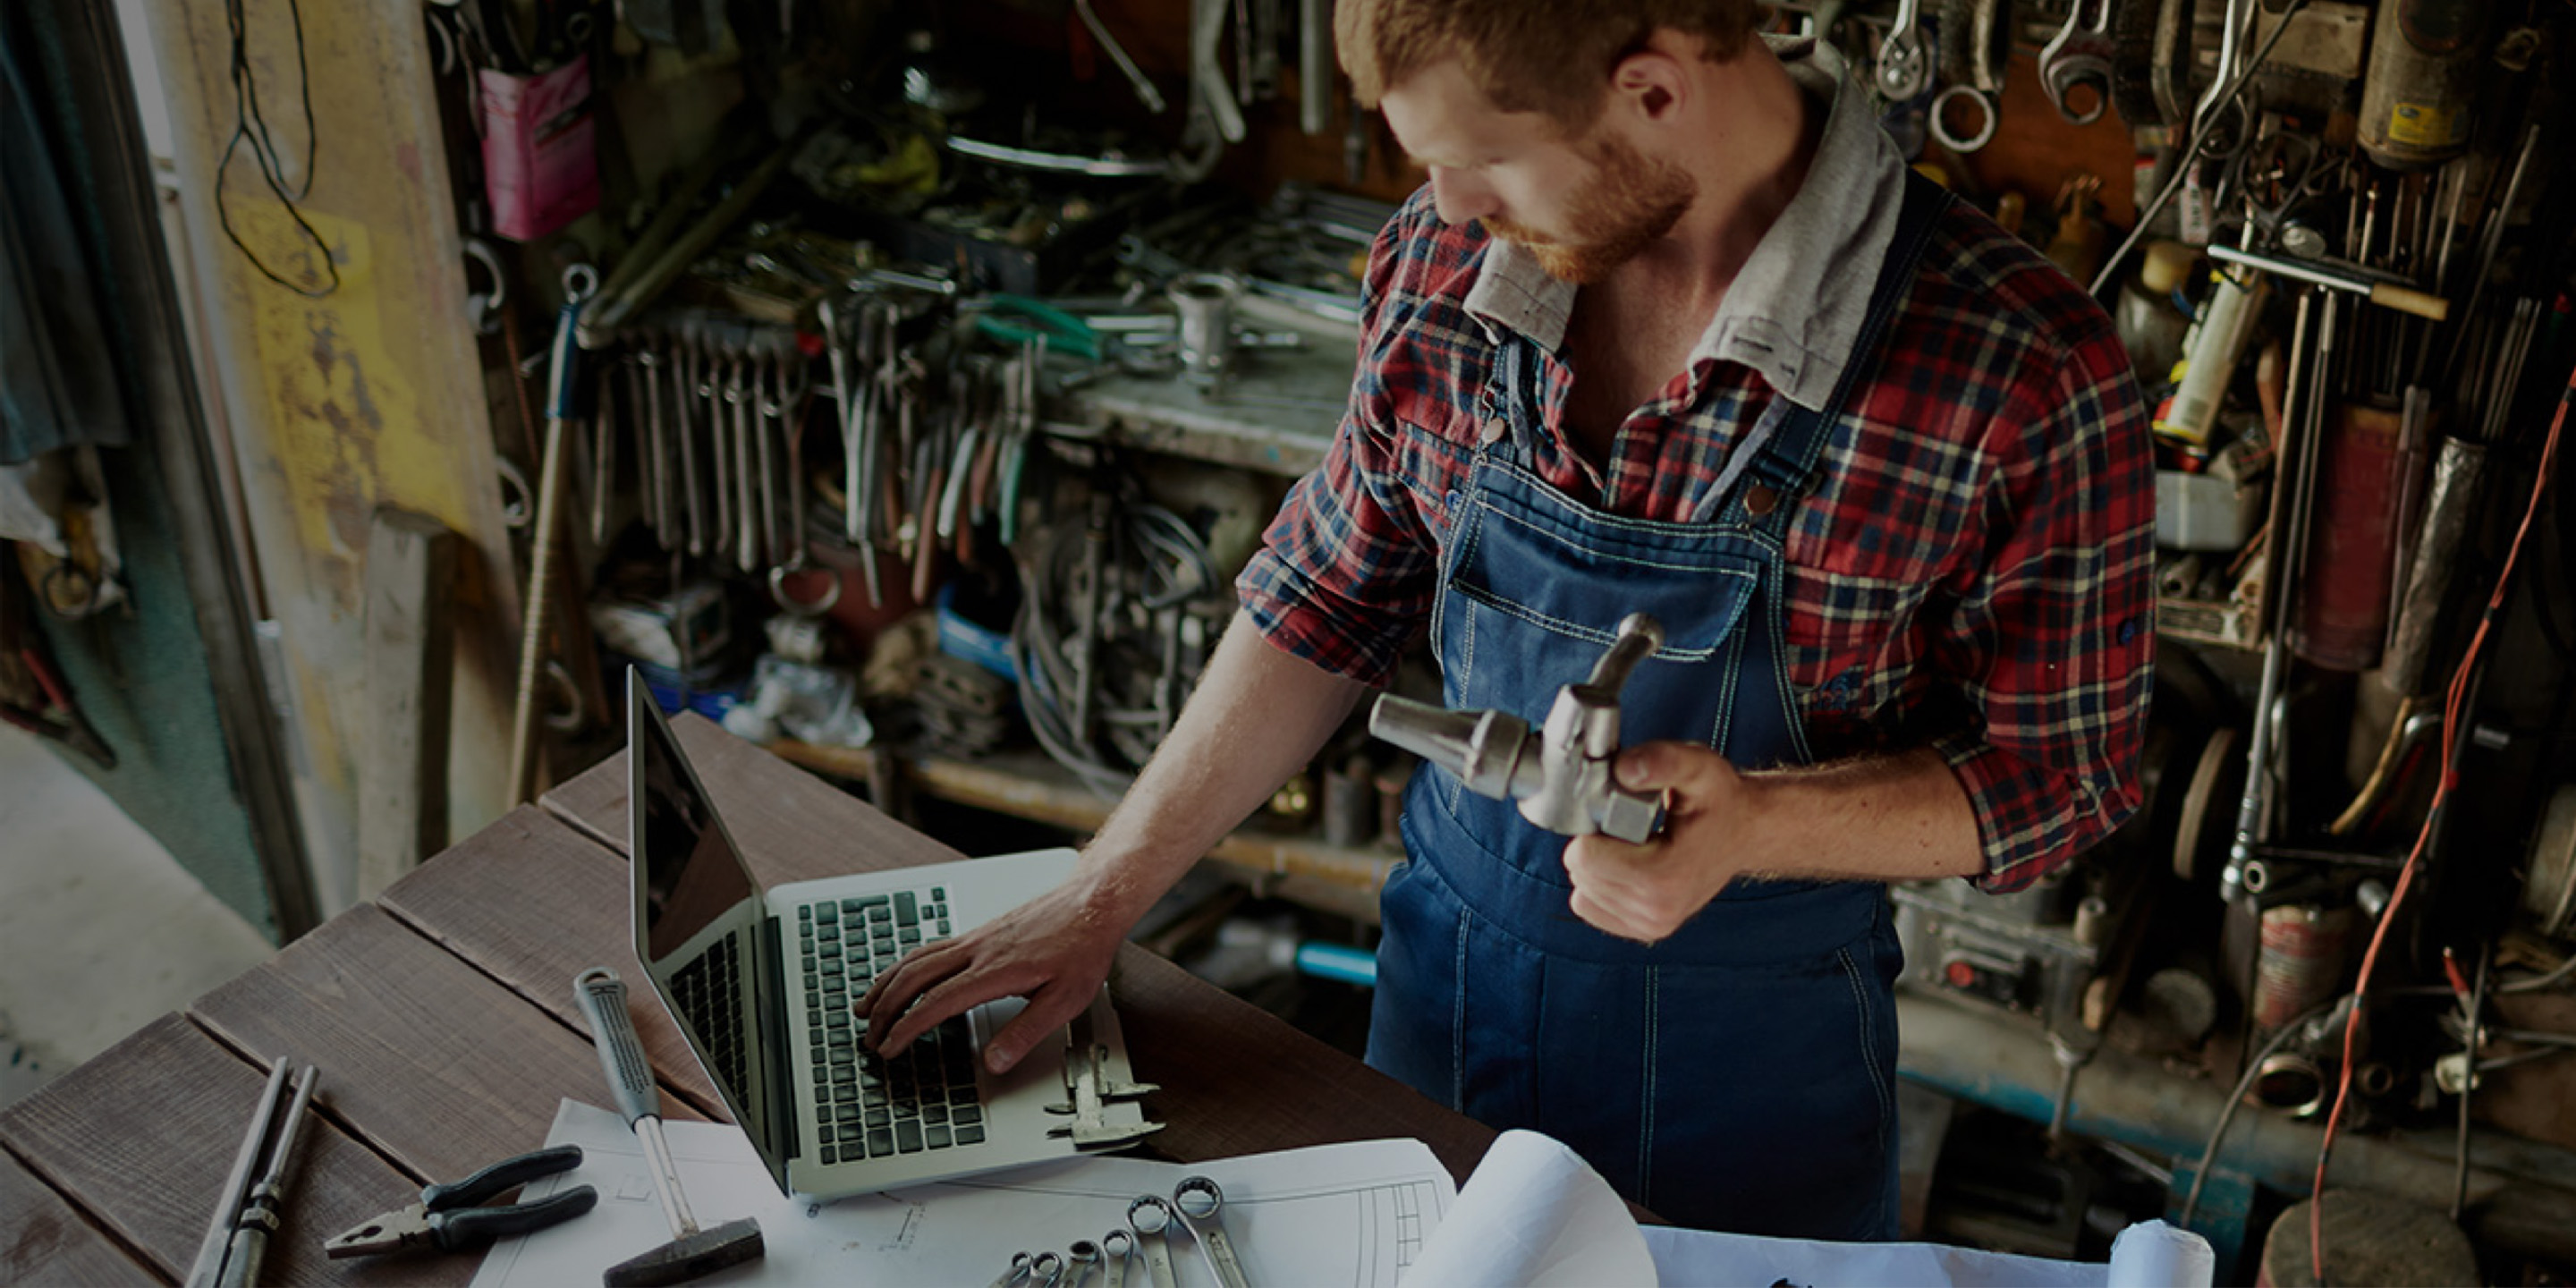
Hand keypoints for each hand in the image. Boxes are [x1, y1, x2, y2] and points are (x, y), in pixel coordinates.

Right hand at [856, 881, 1127, 1073]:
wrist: (1091, 903)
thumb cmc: (1082, 948)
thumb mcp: (1065, 1001)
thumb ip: (1026, 1033)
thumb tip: (994, 1062)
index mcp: (994, 971)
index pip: (936, 1003)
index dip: (907, 1028)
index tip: (889, 1048)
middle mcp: (976, 951)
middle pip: (914, 978)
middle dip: (885, 1009)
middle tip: (869, 1036)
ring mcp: (974, 939)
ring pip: (916, 959)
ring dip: (886, 984)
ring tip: (866, 1007)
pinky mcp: (979, 933)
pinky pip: (929, 948)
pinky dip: (905, 965)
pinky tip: (901, 975)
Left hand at [1561, 741, 1759, 941]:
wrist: (1744, 833)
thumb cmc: (1720, 800)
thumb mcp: (1698, 766)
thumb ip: (1662, 760)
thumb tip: (1623, 770)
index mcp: (1665, 876)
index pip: (1584, 857)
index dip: (1594, 827)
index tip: (1621, 813)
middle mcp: (1657, 909)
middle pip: (1582, 873)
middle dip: (1597, 844)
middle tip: (1630, 827)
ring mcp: (1651, 925)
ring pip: (1583, 890)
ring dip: (1599, 864)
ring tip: (1633, 845)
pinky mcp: (1645, 930)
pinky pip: (1589, 906)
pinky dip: (1599, 884)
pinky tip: (1627, 865)